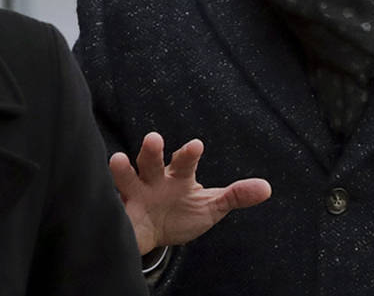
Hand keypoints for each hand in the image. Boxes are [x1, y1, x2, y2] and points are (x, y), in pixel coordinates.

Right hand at [110, 132, 271, 254]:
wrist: (155, 235)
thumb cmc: (183, 213)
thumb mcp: (211, 206)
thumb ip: (236, 196)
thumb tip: (267, 188)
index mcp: (179, 176)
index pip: (185, 161)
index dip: (189, 153)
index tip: (196, 145)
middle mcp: (154, 179)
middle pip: (152, 161)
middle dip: (152, 151)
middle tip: (154, 139)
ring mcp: (135, 195)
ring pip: (127, 178)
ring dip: (122, 170)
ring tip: (117, 160)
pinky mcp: (121, 214)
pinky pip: (112, 207)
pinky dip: (110, 205)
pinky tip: (106, 201)